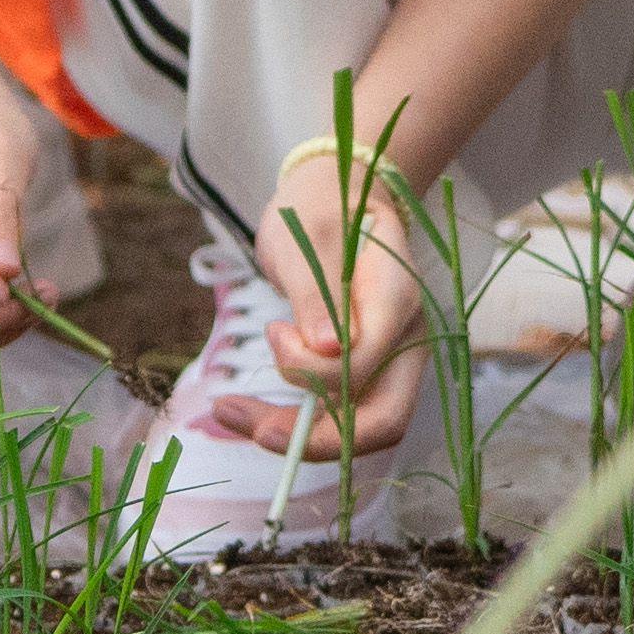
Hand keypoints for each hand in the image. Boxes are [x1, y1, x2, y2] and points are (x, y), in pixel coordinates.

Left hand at [211, 143, 430, 459]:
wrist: (336, 196)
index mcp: (398, 299)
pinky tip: (249, 410)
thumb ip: (319, 293)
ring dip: (296, 434)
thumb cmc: (321, 207)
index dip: (319, 372)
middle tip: (254, 430)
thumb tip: (328, 349)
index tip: (275, 334)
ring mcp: (388, 359)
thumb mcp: (309, 236)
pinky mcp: (363, 370)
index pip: (370, 363)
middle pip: (383, 419)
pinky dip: (295, 421)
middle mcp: (404, 339)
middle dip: (319, 438)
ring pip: (358, 427)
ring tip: (230, 412)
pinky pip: (338, 414)